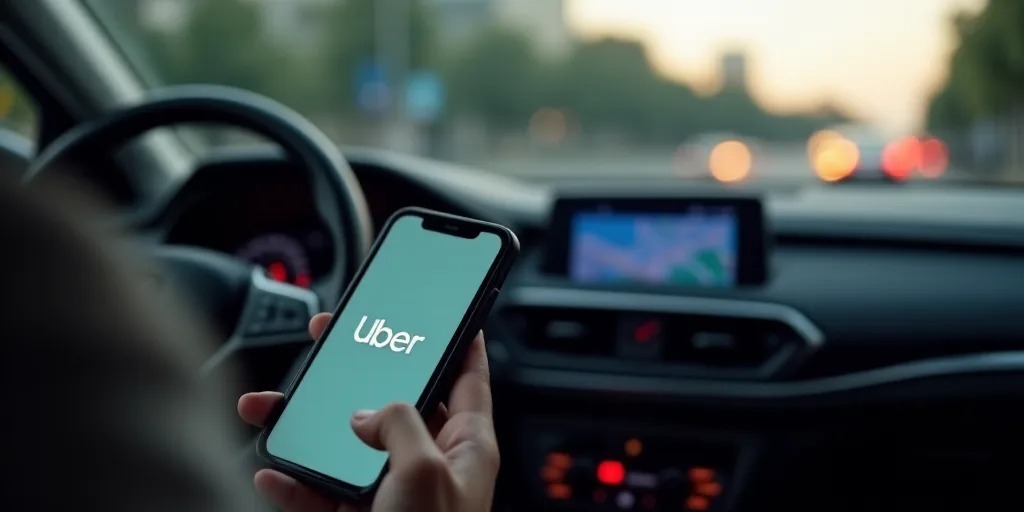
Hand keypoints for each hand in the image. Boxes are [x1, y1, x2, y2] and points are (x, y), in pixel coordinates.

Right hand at [238, 313, 499, 511]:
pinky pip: (322, 492)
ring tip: (269, 404)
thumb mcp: (424, 472)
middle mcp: (430, 465)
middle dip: (361, 370)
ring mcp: (392, 495)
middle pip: (395, 402)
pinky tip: (270, 471)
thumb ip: (398, 423)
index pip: (469, 377)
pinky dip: (294, 481)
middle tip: (334, 338)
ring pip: (347, 445)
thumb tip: (366, 413)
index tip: (449, 309)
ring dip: (306, 426)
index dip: (460, 339)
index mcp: (465, 446)